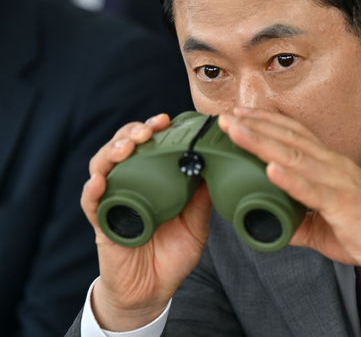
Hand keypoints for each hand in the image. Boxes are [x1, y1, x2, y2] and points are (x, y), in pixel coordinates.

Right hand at [81, 114, 212, 330]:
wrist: (152, 292)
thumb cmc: (172, 254)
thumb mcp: (196, 223)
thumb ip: (202, 197)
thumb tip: (216, 166)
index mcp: (153, 180)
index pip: (149, 145)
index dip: (156, 130)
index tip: (169, 120)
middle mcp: (131, 184)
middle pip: (123, 147)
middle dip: (133, 132)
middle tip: (150, 129)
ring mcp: (114, 202)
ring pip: (103, 167)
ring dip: (112, 152)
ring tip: (127, 147)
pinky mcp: (102, 224)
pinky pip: (91, 204)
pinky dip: (92, 190)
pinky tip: (100, 181)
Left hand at [218, 108, 360, 291]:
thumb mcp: (323, 224)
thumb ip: (298, 220)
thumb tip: (272, 223)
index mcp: (329, 166)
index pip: (293, 135)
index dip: (265, 123)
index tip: (238, 115)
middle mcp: (332, 166)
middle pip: (288, 137)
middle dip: (254, 125)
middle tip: (224, 115)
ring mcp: (338, 182)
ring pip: (295, 156)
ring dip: (262, 141)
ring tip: (236, 131)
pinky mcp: (343, 204)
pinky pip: (313, 189)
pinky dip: (291, 178)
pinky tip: (270, 168)